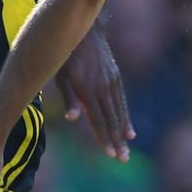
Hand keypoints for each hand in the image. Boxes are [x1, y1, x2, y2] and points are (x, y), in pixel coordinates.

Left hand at [52, 28, 133, 160]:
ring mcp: (112, 84)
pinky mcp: (115, 78)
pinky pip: (122, 102)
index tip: (110, 154)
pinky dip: (126, 117)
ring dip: (123, 133)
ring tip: (127, 149)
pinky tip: (130, 131)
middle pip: (112, 120)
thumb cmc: (67, 56)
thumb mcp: (61, 75)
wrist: (86, 32)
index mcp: (89, 91)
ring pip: (119, 112)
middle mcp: (103, 89)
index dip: (104, 138)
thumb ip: (69, 98)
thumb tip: (72, 118)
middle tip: (123, 159)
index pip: (99, 120)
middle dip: (117, 141)